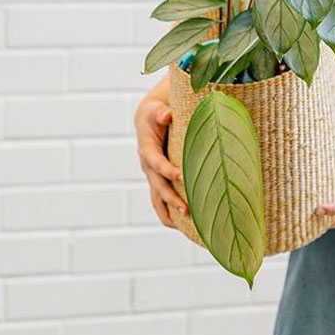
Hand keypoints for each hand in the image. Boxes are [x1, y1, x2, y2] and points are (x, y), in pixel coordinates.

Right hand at [134, 95, 187, 226]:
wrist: (148, 119)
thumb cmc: (155, 113)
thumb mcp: (156, 110)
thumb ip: (161, 113)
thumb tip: (167, 115)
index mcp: (147, 150)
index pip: (157, 163)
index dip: (167, 170)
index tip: (181, 176)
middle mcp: (148, 166)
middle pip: (158, 186)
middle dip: (171, 198)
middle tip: (187, 209)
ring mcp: (151, 175)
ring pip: (157, 197)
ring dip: (170, 210)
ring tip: (185, 223)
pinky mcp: (157, 179)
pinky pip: (160, 199)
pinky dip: (167, 212)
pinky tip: (179, 225)